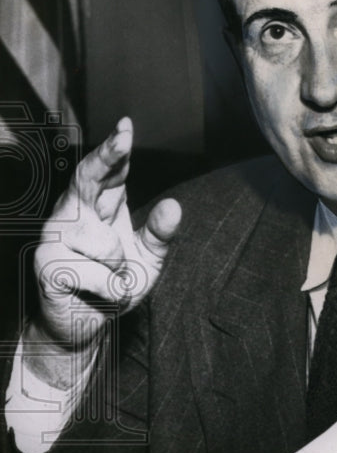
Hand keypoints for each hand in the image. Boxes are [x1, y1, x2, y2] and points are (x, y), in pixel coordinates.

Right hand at [27, 117, 181, 385]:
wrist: (85, 326)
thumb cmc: (114, 286)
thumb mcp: (147, 260)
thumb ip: (159, 234)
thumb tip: (174, 206)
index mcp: (99, 205)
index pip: (108, 171)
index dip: (115, 149)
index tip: (126, 126)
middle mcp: (74, 213)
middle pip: (88, 178)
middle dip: (106, 158)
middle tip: (124, 138)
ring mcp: (56, 237)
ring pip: (105, 245)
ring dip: (118, 271)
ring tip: (107, 279)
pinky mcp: (46, 264)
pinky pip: (97, 275)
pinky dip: (110, 291)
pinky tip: (96, 293)